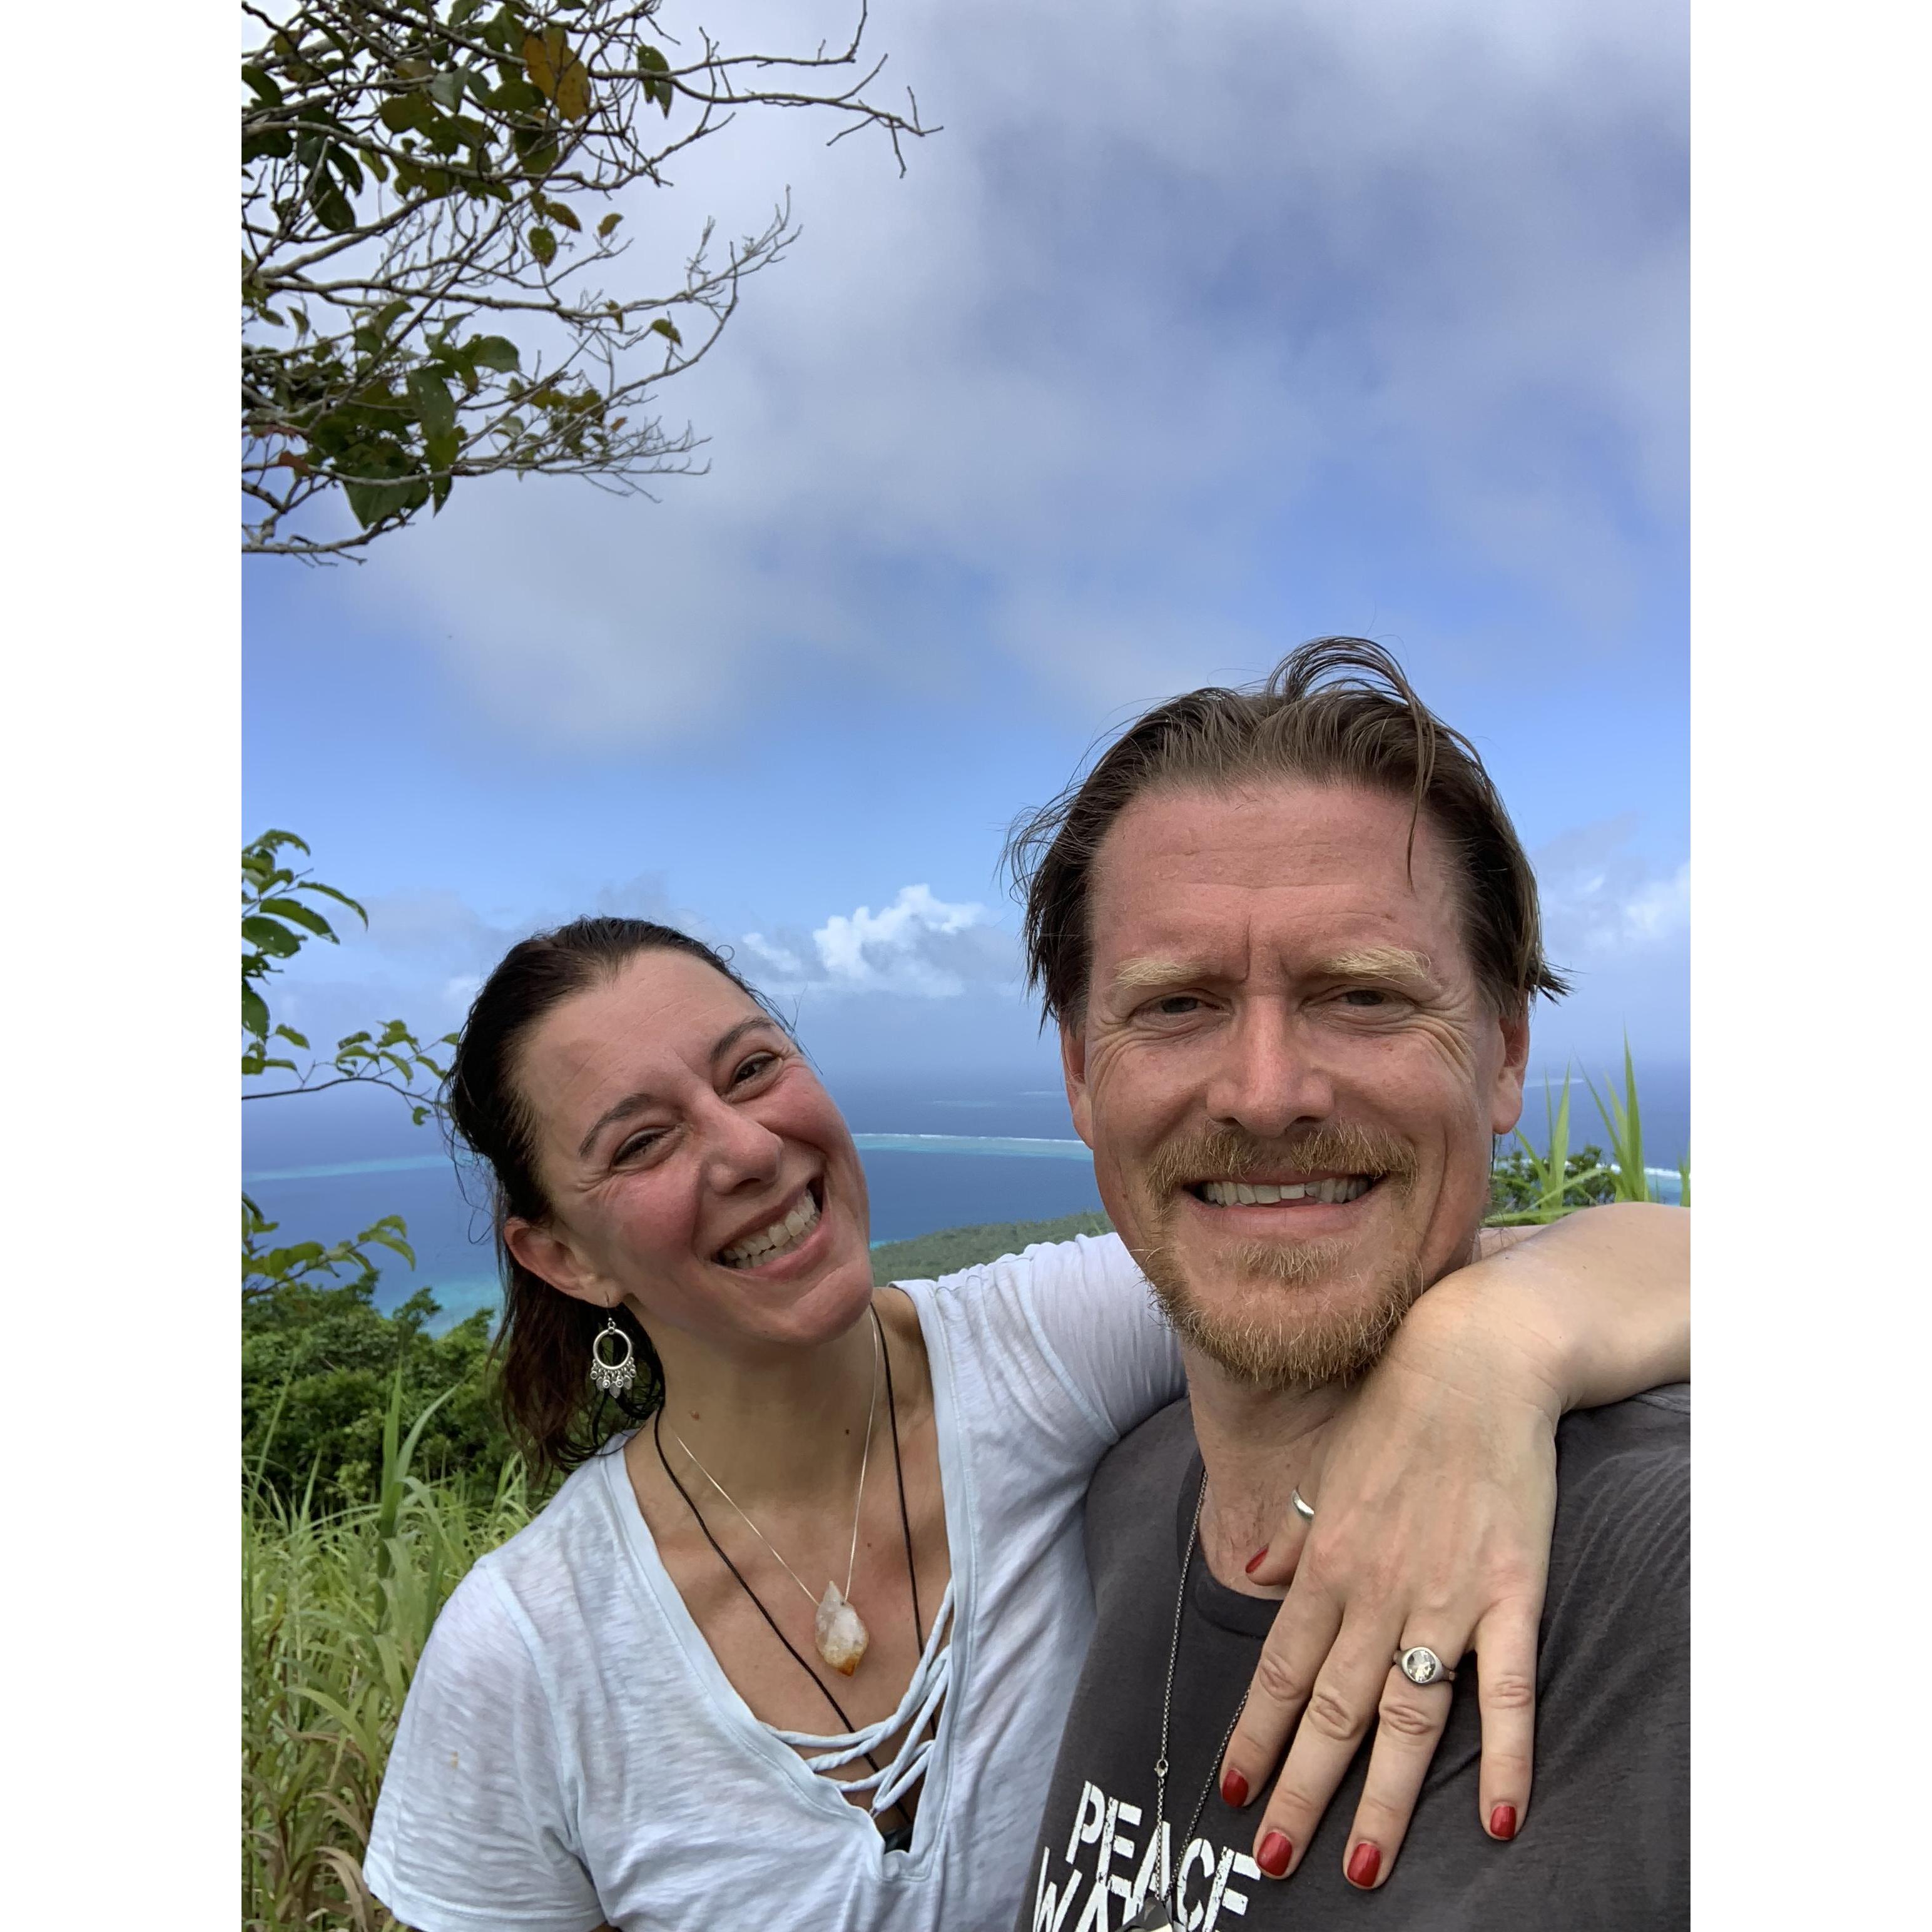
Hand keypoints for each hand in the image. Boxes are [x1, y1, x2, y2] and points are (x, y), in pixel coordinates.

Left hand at [1217, 1272, 1565, 1887]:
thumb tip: (1250, 1577)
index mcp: (1325, 1563)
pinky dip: (1505, 1758)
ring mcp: (1444, 1597)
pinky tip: (1500, 1821)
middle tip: (1274, 1863)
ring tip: (1363, 1869)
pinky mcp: (1511, 1593)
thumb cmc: (1393, 1413)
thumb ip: (1292, 1538)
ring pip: (1408, 1720)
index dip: (1256, 1735)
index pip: (1280, 1670)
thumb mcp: (1326, 1472)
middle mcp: (1375, 1591)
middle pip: (1334, 1713)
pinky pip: (1507, 1692)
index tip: (1232, 1792)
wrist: (1471, 1361)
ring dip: (1384, 1801)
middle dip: (1300, 1792)